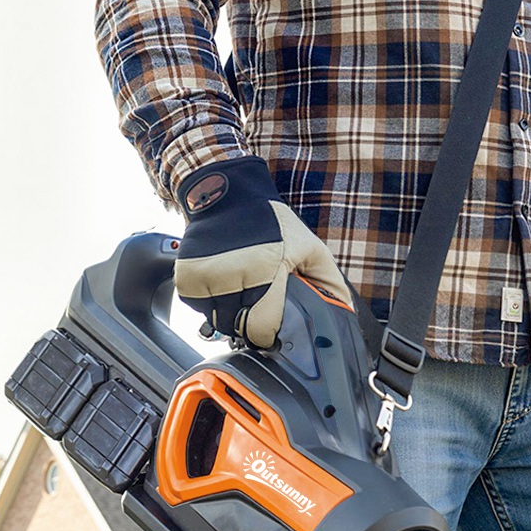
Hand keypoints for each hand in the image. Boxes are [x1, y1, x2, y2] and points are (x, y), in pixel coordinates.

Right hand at [174, 157, 345, 347]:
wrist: (228, 196)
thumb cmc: (272, 223)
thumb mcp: (310, 248)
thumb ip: (328, 283)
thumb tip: (344, 313)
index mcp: (264, 271)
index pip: (260, 328)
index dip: (268, 334)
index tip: (273, 330)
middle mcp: (231, 276)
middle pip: (238, 328)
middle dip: (250, 324)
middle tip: (259, 306)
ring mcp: (205, 277)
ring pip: (217, 321)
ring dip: (230, 315)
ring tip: (242, 291)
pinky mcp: (187, 277)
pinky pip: (199, 309)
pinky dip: (211, 303)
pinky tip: (224, 285)